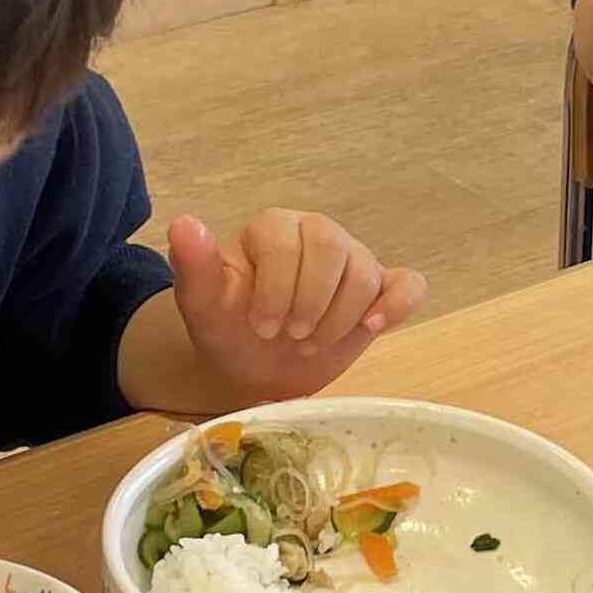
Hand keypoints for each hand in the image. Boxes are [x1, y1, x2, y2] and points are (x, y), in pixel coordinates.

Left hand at [163, 211, 426, 402]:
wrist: (255, 367)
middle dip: (312, 302)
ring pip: (366, 272)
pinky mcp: (380, 293)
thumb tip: (184, 224)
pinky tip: (372, 328)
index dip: (277, 289)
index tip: (262, 327)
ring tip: (310, 345)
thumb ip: (194, 265)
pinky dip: (397, 305)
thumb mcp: (201, 305)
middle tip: (291, 337)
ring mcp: (353, 262)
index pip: (287, 241)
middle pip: (333, 248)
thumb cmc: (229, 329)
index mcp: (274, 229)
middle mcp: (317, 234)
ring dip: (339, 318)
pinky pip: (408, 285)